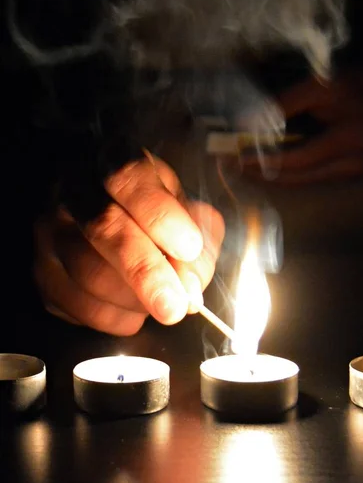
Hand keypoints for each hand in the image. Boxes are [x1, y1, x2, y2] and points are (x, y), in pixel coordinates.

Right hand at [34, 154, 224, 334]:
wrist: (101, 211)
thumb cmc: (149, 209)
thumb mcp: (181, 203)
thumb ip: (197, 233)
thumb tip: (192, 281)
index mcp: (113, 163)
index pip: (131, 181)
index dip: (160, 216)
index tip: (188, 247)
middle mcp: (74, 194)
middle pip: (104, 230)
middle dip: (145, 272)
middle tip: (175, 305)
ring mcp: (52, 233)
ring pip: (87, 275)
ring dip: (134, 300)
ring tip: (161, 301)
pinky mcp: (44, 273)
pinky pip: (77, 307)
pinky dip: (115, 318)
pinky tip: (135, 310)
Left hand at [240, 68, 362, 184]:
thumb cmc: (353, 89)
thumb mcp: (320, 87)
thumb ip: (285, 103)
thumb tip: (247, 122)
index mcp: (349, 136)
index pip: (298, 157)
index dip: (265, 159)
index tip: (237, 156)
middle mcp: (353, 161)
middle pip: (296, 176)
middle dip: (261, 171)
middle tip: (231, 165)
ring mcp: (352, 172)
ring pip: (301, 181)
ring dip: (269, 175)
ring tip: (243, 166)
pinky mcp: (347, 175)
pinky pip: (309, 178)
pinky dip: (285, 173)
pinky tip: (265, 166)